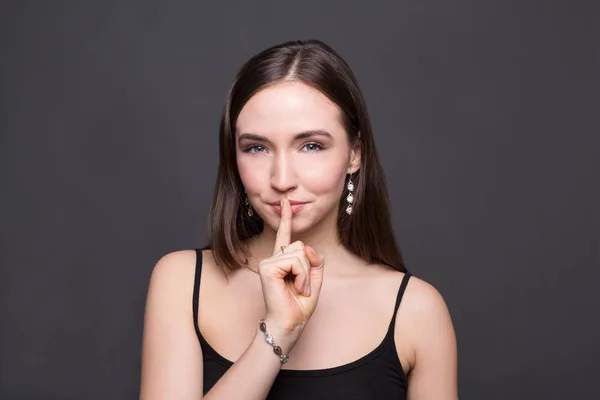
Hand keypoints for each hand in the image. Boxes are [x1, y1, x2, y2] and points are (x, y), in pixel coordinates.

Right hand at [257, 198, 324, 337]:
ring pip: (300, 253)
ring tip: (299, 289)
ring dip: (306, 274)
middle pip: (301, 246)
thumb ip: (315, 260)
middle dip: (309, 267)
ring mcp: (268, 262)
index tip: (286, 202)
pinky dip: (301, 276)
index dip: (286, 218)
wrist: (289, 323)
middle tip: (303, 287)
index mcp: (282, 260)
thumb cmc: (298, 306)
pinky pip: (295, 261)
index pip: (285, 236)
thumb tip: (307, 246)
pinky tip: (295, 288)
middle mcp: (273, 258)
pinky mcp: (267, 267)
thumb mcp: (314, 279)